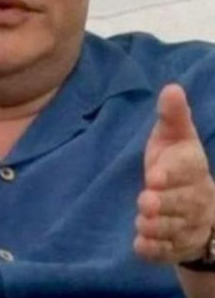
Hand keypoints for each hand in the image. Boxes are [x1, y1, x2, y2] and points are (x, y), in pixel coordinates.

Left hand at [134, 84, 214, 263]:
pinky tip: (141, 247)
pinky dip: (155, 251)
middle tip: (146, 202)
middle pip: (181, 204)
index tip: (154, 177)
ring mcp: (186, 224)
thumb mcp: (175, 137)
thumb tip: (171, 87)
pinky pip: (166, 252)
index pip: (185, 172)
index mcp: (192, 169)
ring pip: (174, 229)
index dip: (170, 175)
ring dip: (158, 228)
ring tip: (143, 222)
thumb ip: (172, 116)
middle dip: (164, 204)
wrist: (198, 205)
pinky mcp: (175, 244)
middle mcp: (193, 198)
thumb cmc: (178, 163)